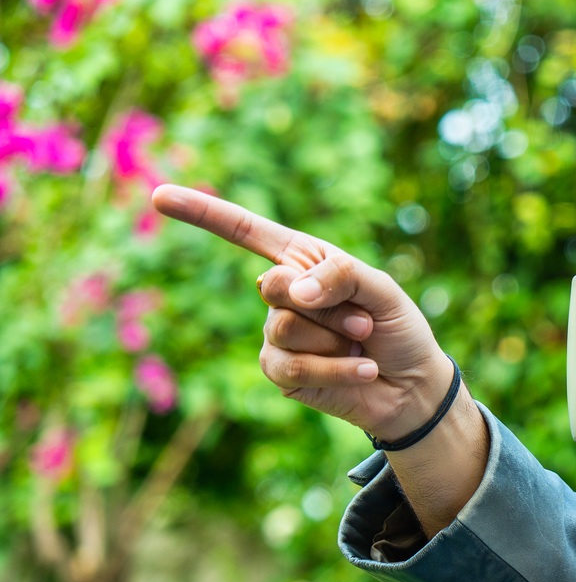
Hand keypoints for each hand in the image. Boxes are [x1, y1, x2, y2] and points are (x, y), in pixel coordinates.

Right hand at [151, 185, 453, 439]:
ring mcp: (277, 334)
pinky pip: (294, 366)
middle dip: (327, 306)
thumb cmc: (397, 328)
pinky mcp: (280, 373)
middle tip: (364, 321)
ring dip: (337, 340)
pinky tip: (364, 370)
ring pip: (287, 329)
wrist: (412, 385)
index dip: (202, 213)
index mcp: (302, 261)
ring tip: (362, 344)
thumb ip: (340, 275)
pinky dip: (336, 369)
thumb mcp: (382, 289)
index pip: (245, 232)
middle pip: (275, 287)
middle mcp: (283, 295)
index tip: (158, 196)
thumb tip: (288, 290)